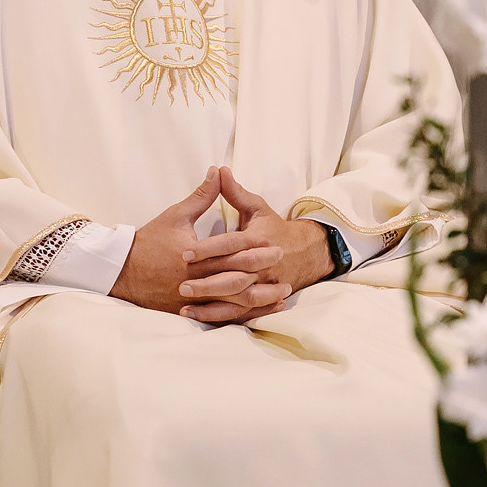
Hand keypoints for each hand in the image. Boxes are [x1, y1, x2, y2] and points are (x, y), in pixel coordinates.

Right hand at [111, 167, 297, 324]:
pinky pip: (221, 317)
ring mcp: (194, 298)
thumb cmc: (150, 241)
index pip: (232, 254)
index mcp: (197, 256)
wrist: (122, 270)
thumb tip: (218, 170)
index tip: (277, 246)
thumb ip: (202, 195)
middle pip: (237, 279)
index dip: (256, 252)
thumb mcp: (177, 214)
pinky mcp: (190, 310)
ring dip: (259, 300)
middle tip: (284, 269)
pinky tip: (259, 313)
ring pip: (233, 303)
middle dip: (263, 274)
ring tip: (282, 297)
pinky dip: (242, 316)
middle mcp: (198, 280)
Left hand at [189, 169, 333, 307]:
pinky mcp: (259, 299)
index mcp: (259, 240)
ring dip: (210, 303)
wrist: (305, 252)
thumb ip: (235, 192)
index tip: (186, 253)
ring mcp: (262, 286)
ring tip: (184, 305)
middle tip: (180, 285)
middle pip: (233, 276)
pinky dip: (218, 316)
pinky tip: (194, 316)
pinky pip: (238, 312)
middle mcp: (262, 265)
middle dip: (207, 282)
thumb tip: (218, 169)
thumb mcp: (257, 207)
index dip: (209, 249)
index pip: (231, 245)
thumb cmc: (274, 228)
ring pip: (236, 298)